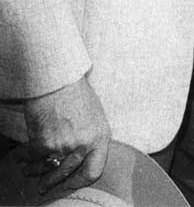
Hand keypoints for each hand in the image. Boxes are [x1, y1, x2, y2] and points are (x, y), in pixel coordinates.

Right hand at [17, 76, 109, 192]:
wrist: (58, 80)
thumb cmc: (76, 94)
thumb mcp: (94, 117)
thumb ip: (89, 138)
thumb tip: (79, 157)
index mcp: (101, 137)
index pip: (94, 171)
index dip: (80, 181)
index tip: (69, 184)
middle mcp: (85, 144)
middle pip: (68, 173)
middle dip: (53, 182)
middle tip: (44, 186)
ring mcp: (65, 145)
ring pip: (48, 168)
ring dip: (36, 172)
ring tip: (29, 171)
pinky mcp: (45, 143)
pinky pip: (33, 158)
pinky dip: (24, 158)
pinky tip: (20, 156)